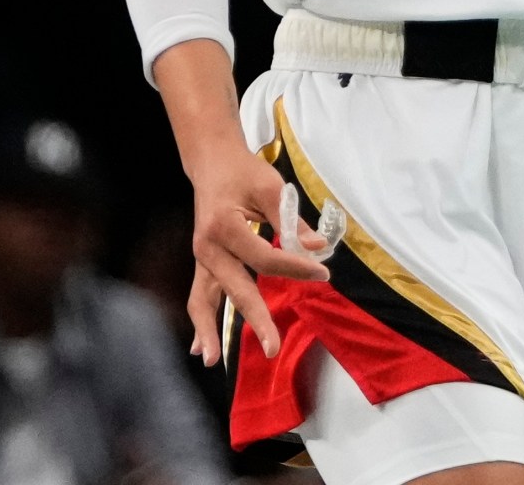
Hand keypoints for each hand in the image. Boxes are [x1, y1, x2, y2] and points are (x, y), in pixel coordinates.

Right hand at [182, 141, 325, 366]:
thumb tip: (317, 248)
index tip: (323, 272)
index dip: (295, 267)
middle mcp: (207, 247)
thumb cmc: (243, 171)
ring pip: (204, 300)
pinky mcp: (204, 264)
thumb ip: (292, 220)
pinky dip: (201, 323)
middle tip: (273, 348)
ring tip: (213, 359)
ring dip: (209, 331)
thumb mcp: (270, 186)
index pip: (264, 258)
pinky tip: (201, 349)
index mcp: (224, 226)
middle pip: (236, 288)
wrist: (212, 163)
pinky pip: (200, 297)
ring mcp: (202, 258)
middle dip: (255, 318)